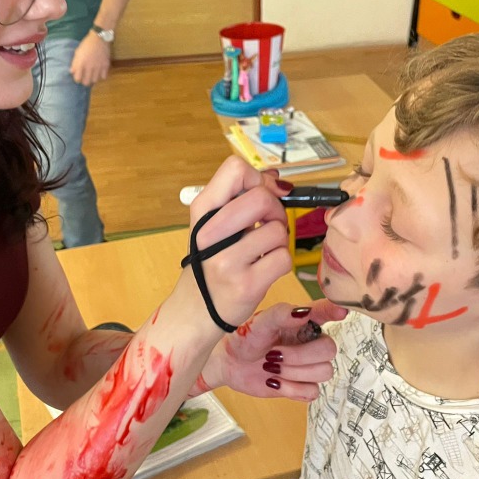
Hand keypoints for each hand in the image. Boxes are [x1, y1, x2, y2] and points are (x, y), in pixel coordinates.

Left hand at [70, 32, 110, 85]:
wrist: (99, 38)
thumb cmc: (86, 44)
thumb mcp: (77, 52)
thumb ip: (74, 63)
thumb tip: (72, 72)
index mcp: (81, 63)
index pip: (77, 79)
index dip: (77, 79)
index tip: (78, 76)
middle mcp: (89, 67)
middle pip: (86, 82)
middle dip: (84, 81)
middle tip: (85, 77)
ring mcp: (98, 67)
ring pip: (95, 80)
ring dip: (93, 78)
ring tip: (92, 74)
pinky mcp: (106, 65)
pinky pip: (103, 77)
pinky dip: (101, 76)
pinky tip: (99, 72)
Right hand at [174, 157, 291, 334]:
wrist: (196, 310)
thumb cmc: (210, 263)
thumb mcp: (215, 225)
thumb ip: (241, 199)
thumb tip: (277, 181)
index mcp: (202, 211)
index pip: (235, 169)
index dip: (258, 179)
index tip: (260, 196)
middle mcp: (210, 233)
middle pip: (262, 197)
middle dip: (275, 210)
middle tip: (267, 226)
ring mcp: (227, 261)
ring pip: (277, 230)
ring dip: (278, 241)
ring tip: (262, 252)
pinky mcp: (246, 285)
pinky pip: (283, 258)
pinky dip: (280, 263)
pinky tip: (263, 269)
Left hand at [198, 301, 343, 400]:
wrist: (230, 364)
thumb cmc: (246, 337)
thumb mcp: (259, 322)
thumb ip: (281, 314)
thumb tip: (305, 312)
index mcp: (304, 321)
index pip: (327, 313)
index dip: (336, 312)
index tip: (341, 313)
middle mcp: (311, 341)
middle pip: (329, 350)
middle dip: (300, 356)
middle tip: (273, 355)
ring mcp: (309, 365)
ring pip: (325, 372)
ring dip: (293, 372)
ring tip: (270, 367)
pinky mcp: (303, 386)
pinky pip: (313, 392)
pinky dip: (292, 389)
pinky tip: (273, 381)